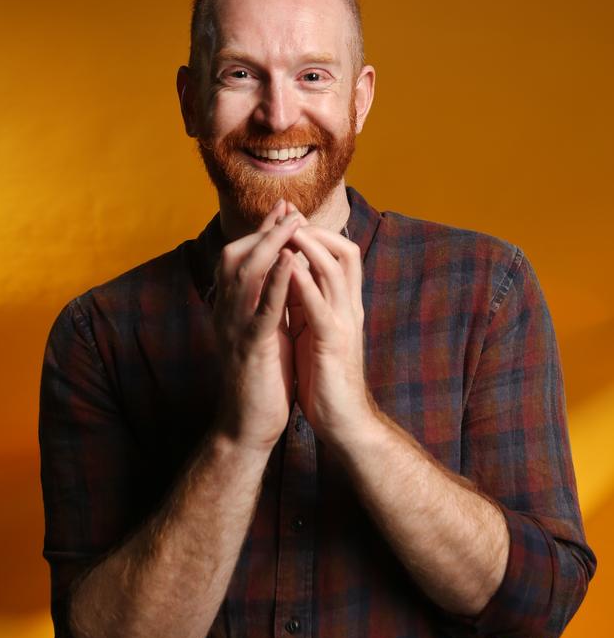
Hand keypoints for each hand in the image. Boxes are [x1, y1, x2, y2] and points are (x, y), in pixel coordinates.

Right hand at [213, 200, 299, 451]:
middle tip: (289, 208)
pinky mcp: (251, 347)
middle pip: (237, 257)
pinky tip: (290, 260)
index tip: (284, 208)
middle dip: (266, 230)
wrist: (248, 425)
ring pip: (246, 275)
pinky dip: (275, 281)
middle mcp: (226, 312)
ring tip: (293, 223)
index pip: (240, 258)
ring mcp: (235, 328)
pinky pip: (262, 308)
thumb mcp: (265, 333)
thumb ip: (268, 303)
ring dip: (271, 244)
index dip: (262, 232)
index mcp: (230, 309)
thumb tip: (284, 275)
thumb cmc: (261, 378)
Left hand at [287, 222, 376, 446]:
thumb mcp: (317, 331)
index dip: (318, 233)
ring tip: (290, 230)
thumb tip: (293, 276)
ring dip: (312, 248)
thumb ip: (310, 304)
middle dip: (317, 230)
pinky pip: (322, 307)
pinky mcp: (334, 343)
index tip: (291, 220)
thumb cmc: (326, 376)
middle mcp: (349, 307)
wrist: (344, 420)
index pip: (340, 254)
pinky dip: (306, 284)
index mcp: (343, 304)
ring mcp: (344, 323)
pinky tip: (289, 270)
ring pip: (336, 271)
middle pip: (345, 252)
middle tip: (290, 217)